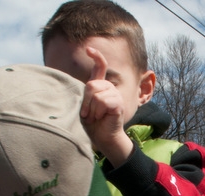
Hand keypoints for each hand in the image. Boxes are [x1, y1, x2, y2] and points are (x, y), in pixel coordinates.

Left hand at [79, 46, 133, 166]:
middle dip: (86, 102)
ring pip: (96, 94)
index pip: (101, 67)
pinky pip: (102, 102)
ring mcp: (115, 94)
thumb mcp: (86, 106)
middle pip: (91, 85)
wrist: (103, 137)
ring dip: (92, 109)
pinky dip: (98, 112)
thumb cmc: (93, 123)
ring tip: (95, 117)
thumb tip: (89, 84)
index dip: (96, 56)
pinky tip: (101, 118)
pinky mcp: (118, 103)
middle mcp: (109, 88)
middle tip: (88, 114)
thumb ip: (88, 93)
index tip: (88, 48)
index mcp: (100, 87)